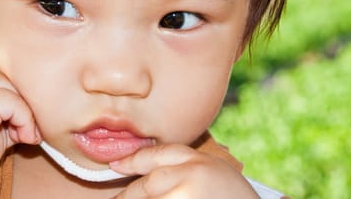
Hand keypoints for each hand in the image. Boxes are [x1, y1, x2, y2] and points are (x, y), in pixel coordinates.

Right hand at [0, 67, 40, 195]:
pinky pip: (13, 102)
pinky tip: (24, 139)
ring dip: (25, 113)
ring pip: (10, 88)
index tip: (20, 125)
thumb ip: (2, 109)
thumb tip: (35, 102)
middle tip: (26, 132)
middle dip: (20, 104)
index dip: (12, 99)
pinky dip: (25, 121)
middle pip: (3, 79)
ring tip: (24, 136)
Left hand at [110, 144, 258, 197]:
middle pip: (147, 184)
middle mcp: (191, 175)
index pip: (155, 156)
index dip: (131, 160)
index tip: (115, 166)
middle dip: (129, 194)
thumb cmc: (235, 196)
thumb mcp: (214, 169)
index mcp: (197, 159)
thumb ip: (185, 166)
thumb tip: (148, 175)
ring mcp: (188, 196)